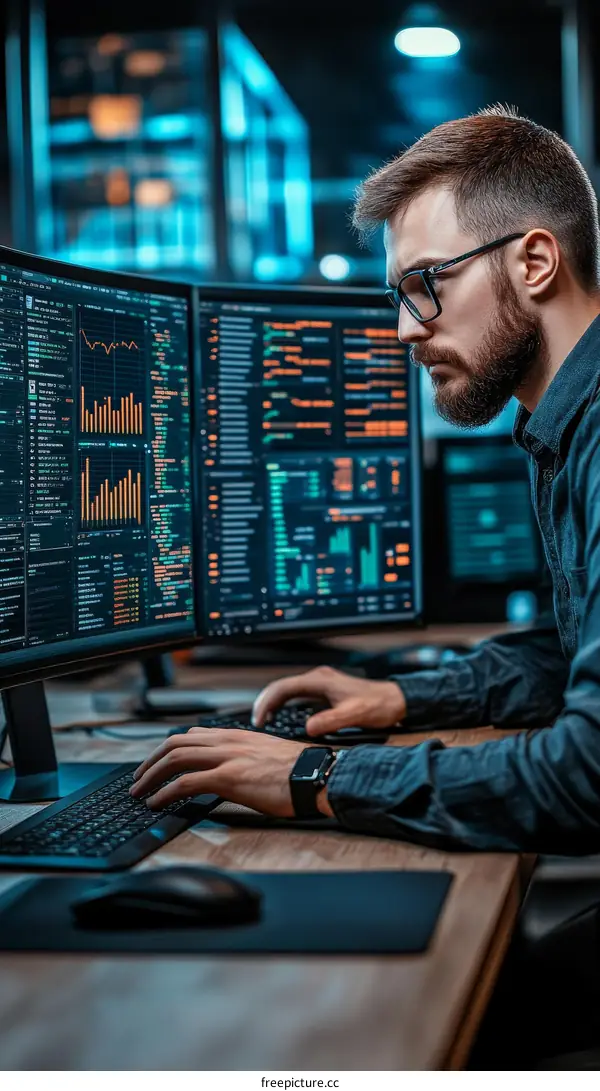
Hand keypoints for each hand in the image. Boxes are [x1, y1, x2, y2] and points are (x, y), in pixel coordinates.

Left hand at [130, 728, 310, 816]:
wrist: (318, 776)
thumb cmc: (300, 771)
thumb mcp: (267, 756)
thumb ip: (246, 758)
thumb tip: (232, 773)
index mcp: (237, 735)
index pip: (192, 735)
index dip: (168, 749)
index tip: (158, 763)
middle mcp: (228, 741)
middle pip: (175, 743)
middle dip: (151, 761)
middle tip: (139, 778)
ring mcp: (227, 758)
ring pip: (175, 758)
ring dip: (151, 776)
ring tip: (140, 792)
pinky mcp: (229, 778)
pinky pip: (186, 782)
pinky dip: (166, 792)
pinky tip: (158, 803)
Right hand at [252, 665, 406, 737]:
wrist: (395, 700)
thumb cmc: (379, 705)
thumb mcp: (354, 715)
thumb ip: (330, 721)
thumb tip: (308, 728)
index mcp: (321, 680)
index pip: (284, 688)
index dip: (268, 702)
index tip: (260, 719)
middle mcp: (318, 679)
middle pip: (281, 687)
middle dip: (265, 702)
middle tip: (256, 722)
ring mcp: (321, 684)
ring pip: (288, 690)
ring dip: (273, 703)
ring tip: (264, 720)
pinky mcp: (325, 691)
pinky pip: (297, 695)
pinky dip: (285, 704)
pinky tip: (282, 716)